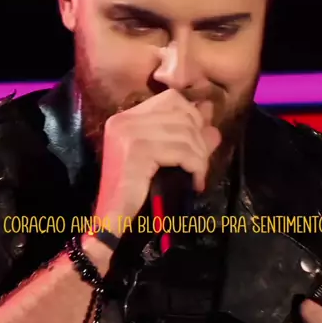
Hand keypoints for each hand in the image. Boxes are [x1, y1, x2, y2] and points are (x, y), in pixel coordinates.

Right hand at [93, 89, 220, 234]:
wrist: (110, 222)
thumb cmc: (134, 193)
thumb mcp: (164, 158)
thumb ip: (187, 137)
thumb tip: (212, 121)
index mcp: (126, 117)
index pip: (172, 100)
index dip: (193, 119)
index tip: (198, 146)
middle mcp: (125, 120)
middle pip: (182, 115)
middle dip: (199, 142)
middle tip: (199, 166)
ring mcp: (129, 133)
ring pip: (185, 133)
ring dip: (199, 157)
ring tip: (197, 175)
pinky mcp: (137, 151)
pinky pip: (182, 151)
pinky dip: (196, 166)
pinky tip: (195, 182)